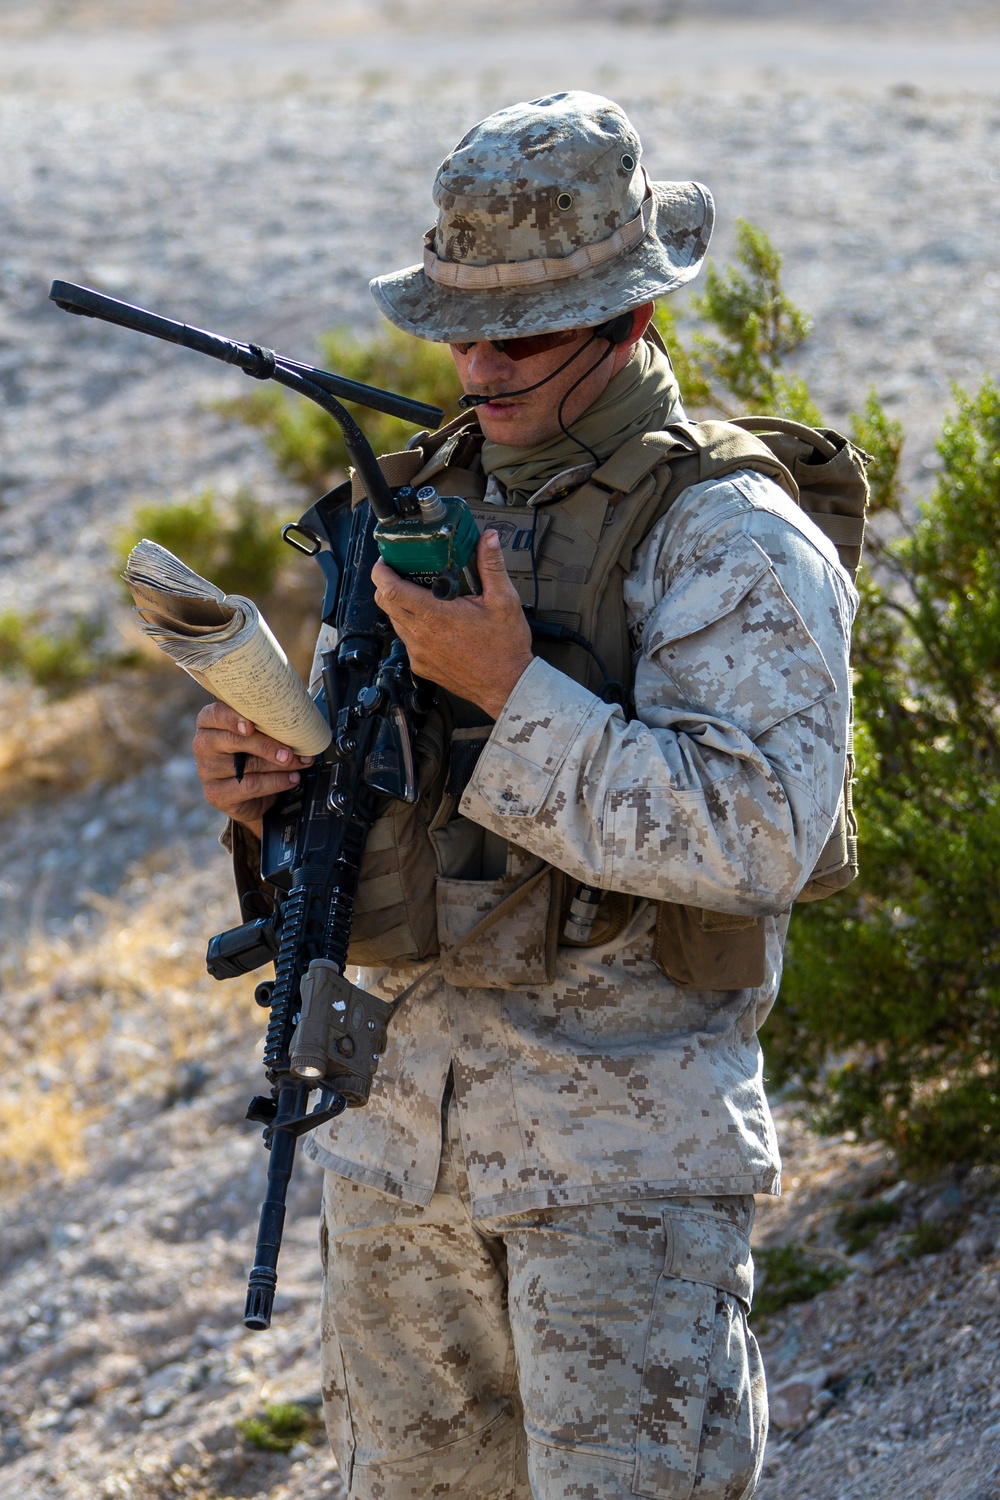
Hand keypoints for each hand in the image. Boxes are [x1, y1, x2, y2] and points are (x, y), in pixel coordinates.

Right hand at [192, 701, 313, 839]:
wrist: (250, 793)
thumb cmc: (254, 752)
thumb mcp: (258, 733)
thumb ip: (265, 723)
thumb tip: (298, 725)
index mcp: (209, 722)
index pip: (215, 714)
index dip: (232, 718)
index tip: (250, 725)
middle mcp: (203, 745)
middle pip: (234, 741)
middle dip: (267, 746)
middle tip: (290, 752)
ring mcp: (207, 771)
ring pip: (247, 766)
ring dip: (278, 766)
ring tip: (299, 764)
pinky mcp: (216, 794)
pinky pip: (250, 786)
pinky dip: (276, 782)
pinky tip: (292, 779)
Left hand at [372, 529, 532, 717]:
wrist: (507, 686)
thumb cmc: (505, 648)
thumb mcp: (504, 600)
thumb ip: (492, 565)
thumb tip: (488, 538)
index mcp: (436, 615)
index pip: (390, 590)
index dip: (381, 571)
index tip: (386, 561)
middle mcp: (421, 635)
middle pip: (385, 603)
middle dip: (387, 584)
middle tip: (402, 572)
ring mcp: (418, 653)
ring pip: (394, 621)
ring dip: (400, 605)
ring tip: (421, 594)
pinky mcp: (421, 665)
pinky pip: (406, 640)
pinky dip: (411, 626)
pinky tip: (432, 622)